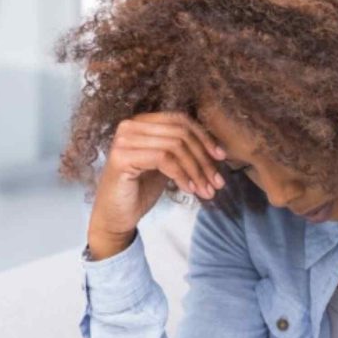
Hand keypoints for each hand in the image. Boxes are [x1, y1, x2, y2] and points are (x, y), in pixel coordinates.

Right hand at [87, 111, 226, 259]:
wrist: (116, 216)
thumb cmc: (141, 190)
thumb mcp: (168, 165)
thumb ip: (184, 152)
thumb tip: (218, 150)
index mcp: (142, 123)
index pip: (181, 120)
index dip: (204, 137)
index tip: (221, 157)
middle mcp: (130, 125)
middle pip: (181, 134)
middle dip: (204, 159)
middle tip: (217, 182)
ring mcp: (124, 139)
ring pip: (175, 146)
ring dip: (196, 171)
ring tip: (206, 190)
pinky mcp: (121, 157)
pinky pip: (163, 159)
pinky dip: (182, 174)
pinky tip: (189, 189)